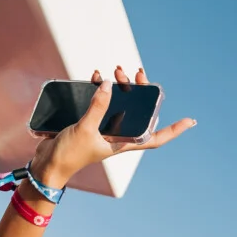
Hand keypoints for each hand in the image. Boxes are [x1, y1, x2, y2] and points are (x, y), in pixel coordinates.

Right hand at [28, 66, 195, 190]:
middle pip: (138, 112)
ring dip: (120, 87)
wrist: (47, 165)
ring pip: (120, 104)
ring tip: (116, 71)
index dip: (174, 130)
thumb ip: (98, 107)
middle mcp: (117, 136)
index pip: (155, 138)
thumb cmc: (69, 155)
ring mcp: (103, 129)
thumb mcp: (86, 129)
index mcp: (123, 143)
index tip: (190, 121)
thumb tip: (109, 85)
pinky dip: (99, 90)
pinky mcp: (89, 123)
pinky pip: (100, 103)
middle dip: (140, 92)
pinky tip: (96, 78)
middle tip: (135, 73)